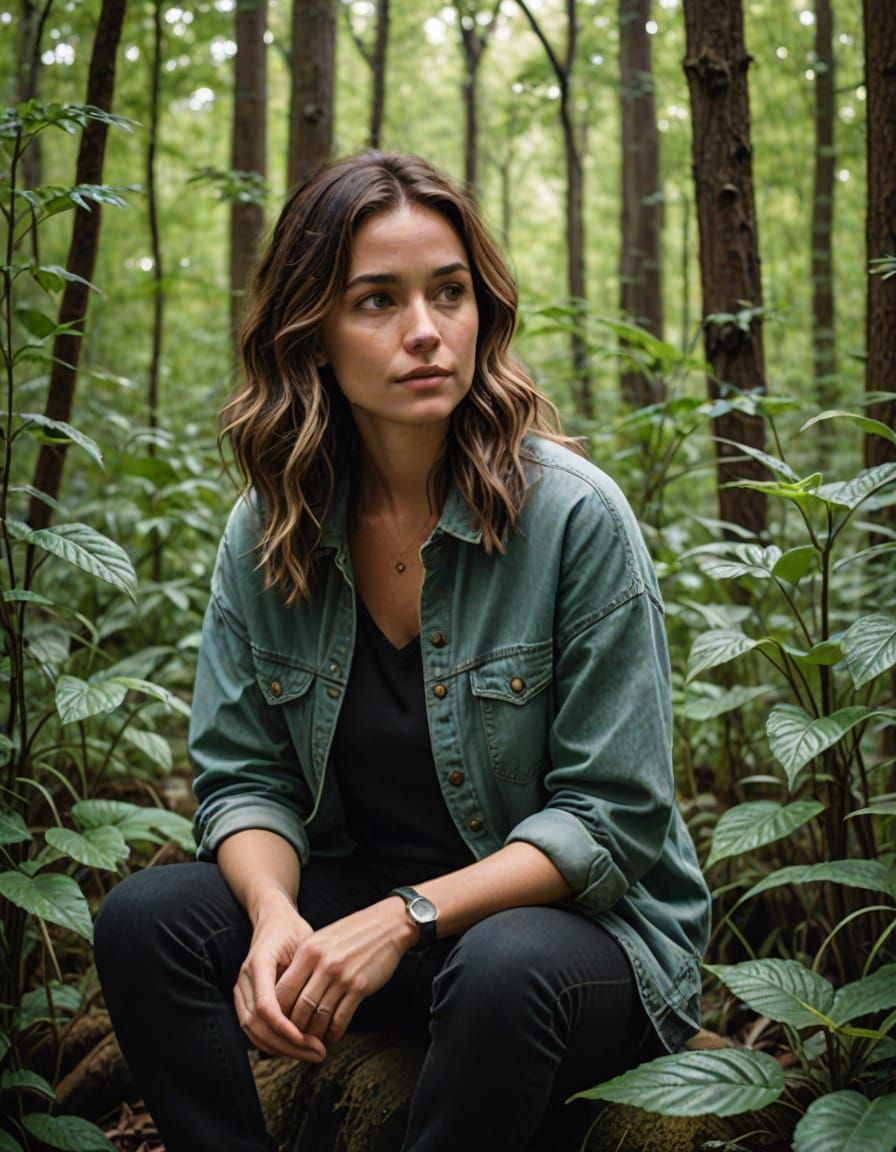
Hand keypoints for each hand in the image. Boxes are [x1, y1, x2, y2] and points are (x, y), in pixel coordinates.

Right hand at [233, 890, 326, 1061]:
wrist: (274, 920)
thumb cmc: (294, 930)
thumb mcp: (305, 943)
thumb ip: (306, 970)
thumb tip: (321, 1004)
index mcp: (259, 963)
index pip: (263, 1005)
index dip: (282, 1027)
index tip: (305, 1038)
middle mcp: (245, 980)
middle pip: (256, 1026)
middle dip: (286, 1045)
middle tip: (318, 1053)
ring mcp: (242, 992)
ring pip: (253, 1033)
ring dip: (282, 1049)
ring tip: (312, 1054)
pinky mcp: (246, 1001)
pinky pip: (255, 1030)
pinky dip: (275, 1044)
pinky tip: (299, 1048)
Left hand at [275, 897, 413, 1048]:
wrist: (388, 925)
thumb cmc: (354, 932)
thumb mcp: (322, 939)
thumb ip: (305, 961)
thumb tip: (289, 990)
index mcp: (309, 950)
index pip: (283, 989)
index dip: (278, 1011)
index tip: (279, 1021)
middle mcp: (323, 964)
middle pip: (299, 1006)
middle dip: (294, 1028)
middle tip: (294, 1037)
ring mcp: (341, 976)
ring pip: (319, 1016)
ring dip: (314, 1034)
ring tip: (312, 1041)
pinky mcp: (359, 986)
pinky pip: (341, 1018)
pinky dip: (334, 1032)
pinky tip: (332, 1036)